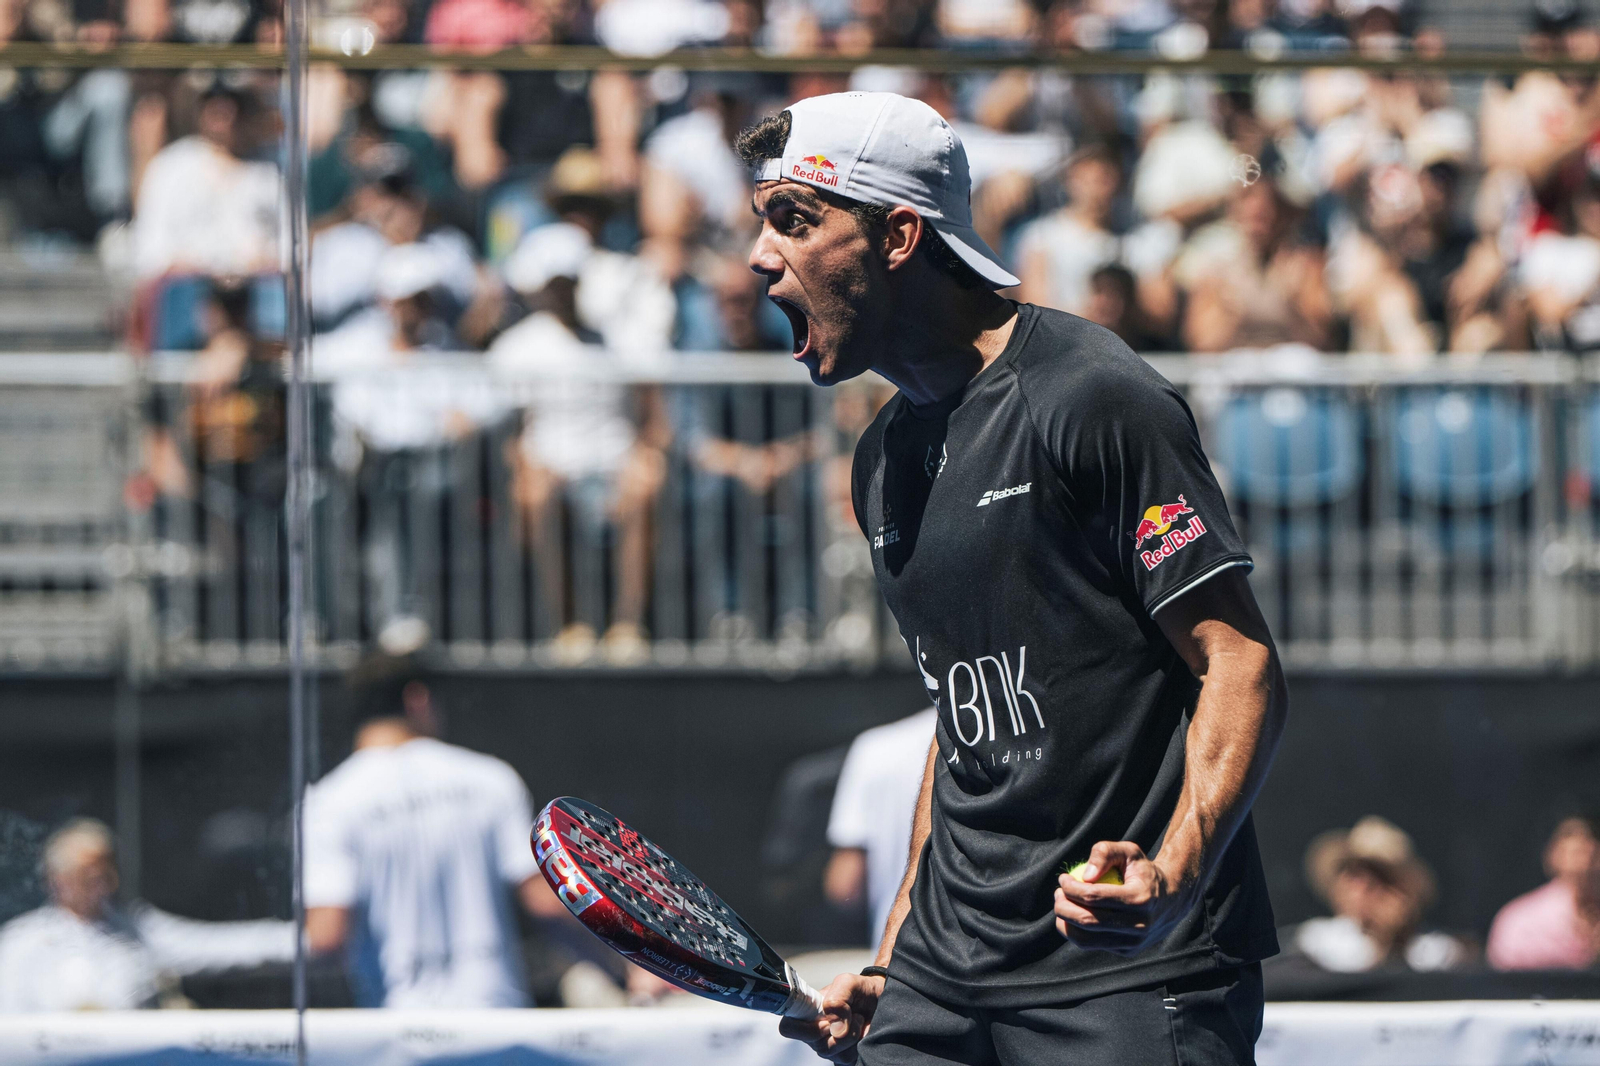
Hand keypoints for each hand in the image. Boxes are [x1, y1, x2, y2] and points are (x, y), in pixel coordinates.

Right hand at [777, 971, 883, 1063]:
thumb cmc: (859, 990)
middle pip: (814, 1042)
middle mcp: (814, 1032)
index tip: (823, 1021)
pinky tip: (862, 1031)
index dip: (801, 1028)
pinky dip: (858, 1044)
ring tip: (858, 1018)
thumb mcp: (847, 982)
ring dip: (851, 1034)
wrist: (880, 999)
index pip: (788, 1027)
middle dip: (837, 1027)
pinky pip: (846, 1058)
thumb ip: (837, 998)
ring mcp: (828, 1046)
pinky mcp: (843, 1057)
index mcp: (807, 1013)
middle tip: (849, 1012)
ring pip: (831, 1051)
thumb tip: (835, 1029)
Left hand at [1054, 841, 1194, 956]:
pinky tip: (1073, 916)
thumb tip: (1084, 876)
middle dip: (1063, 906)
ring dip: (1065, 921)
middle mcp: (1139, 925)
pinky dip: (1076, 932)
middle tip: (1057, 893)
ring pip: (1086, 939)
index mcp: (1140, 899)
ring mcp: (1134, 942)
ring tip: (1061, 904)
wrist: (1171, 898)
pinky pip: (1093, 944)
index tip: (1062, 879)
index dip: (1071, 888)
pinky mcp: (1128, 951)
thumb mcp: (1128, 851)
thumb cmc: (1143, 871)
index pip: (1094, 897)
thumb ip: (1104, 853)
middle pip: (1087, 921)